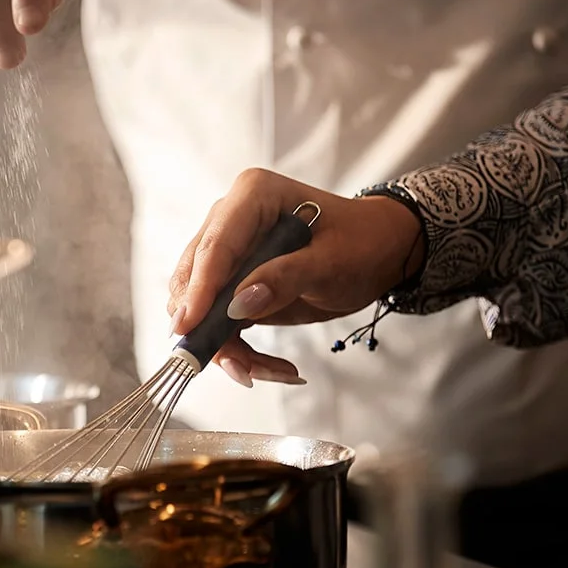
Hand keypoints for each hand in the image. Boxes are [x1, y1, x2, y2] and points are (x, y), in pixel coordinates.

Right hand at [166, 169, 424, 386]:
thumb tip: (238, 306)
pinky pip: (218, 324)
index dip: (199, 290)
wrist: (379, 253)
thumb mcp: (333, 262)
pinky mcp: (231, 284)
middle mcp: (230, 220)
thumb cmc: (363, 244)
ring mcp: (228, 253)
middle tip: (241, 368)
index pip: (215, 247)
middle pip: (196, 281)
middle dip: (212, 330)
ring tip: (273, 371)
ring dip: (229, 349)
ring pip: (201, 309)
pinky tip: (272, 367)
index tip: (188, 328)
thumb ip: (286, 278)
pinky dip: (239, 351)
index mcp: (252, 196)